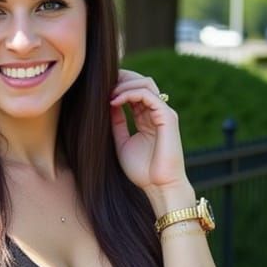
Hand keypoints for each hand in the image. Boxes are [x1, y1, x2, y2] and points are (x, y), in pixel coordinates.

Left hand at [109, 68, 188, 191]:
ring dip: (124, 85)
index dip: (118, 87)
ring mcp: (164, 113)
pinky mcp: (167, 117)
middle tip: (102, 85)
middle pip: (141, 82)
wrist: (159, 187)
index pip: (135, 93)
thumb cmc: (143, 172)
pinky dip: (130, 94)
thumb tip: (108, 105)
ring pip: (145, 84)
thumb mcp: (122, 143)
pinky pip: (148, 95)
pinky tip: (114, 102)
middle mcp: (157, 113)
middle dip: (121, 79)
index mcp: (148, 119)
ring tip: (108, 95)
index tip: (100, 92)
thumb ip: (117, 124)